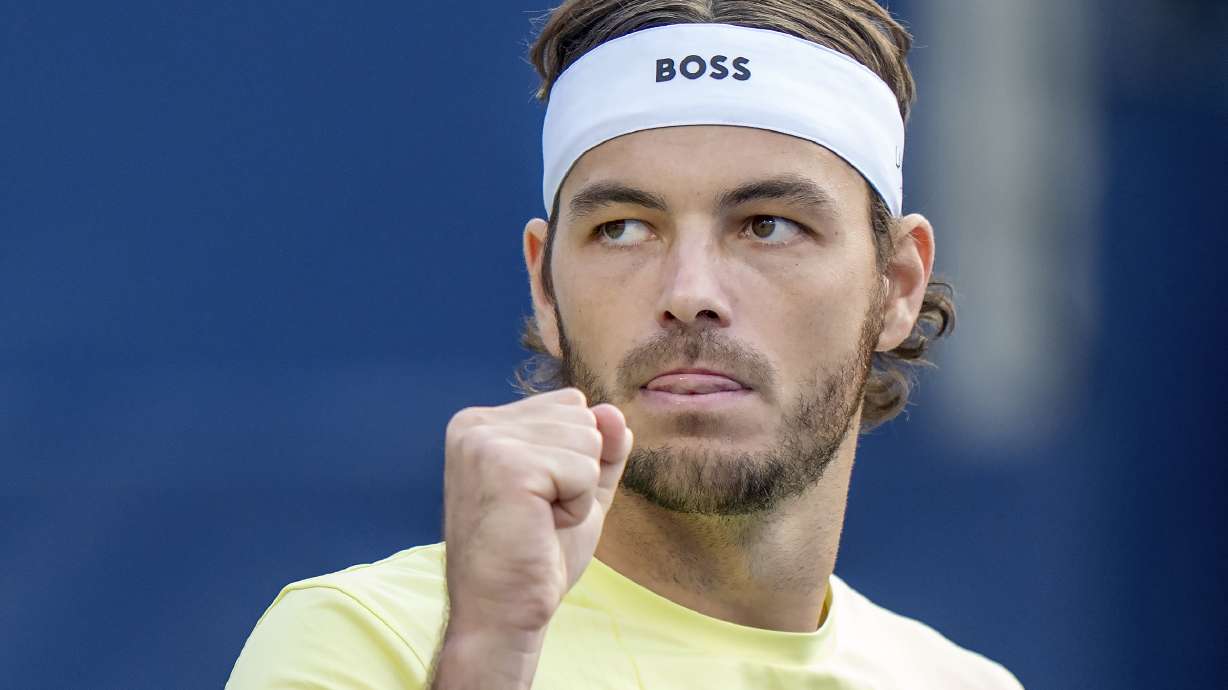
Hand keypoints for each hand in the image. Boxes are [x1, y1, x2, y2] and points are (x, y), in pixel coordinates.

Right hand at [441, 387, 632, 635]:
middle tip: (538, 515)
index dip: (575, 457)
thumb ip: (600, 448)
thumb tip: (614, 412)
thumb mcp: (578, 490)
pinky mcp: (505, 464)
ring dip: (578, 491)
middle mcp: (475, 423)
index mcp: (483, 423)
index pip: (571, 404)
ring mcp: (486, 440)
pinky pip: (584, 469)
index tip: (538, 498)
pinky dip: (576, 507)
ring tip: (538, 520)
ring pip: (587, 438)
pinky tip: (540, 527)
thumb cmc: (535, 554)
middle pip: (581, 416)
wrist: (503, 612)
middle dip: (578, 472)